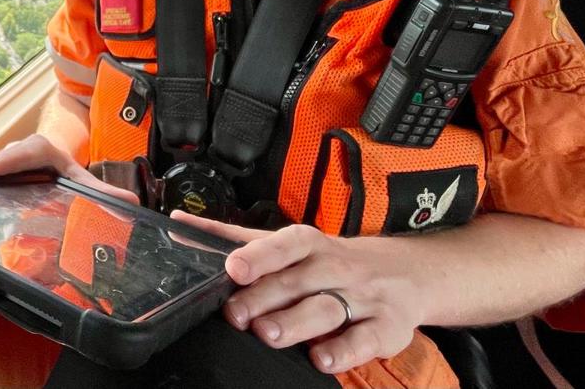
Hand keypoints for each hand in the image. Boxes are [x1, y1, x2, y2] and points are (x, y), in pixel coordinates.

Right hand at [0, 134, 138, 204]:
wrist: (50, 154)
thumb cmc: (62, 169)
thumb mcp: (82, 180)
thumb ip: (104, 193)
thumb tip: (132, 203)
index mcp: (43, 151)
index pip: (27, 150)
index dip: (9, 159)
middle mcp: (21, 150)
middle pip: (3, 155)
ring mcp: (4, 156)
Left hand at [170, 212, 423, 374]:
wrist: (405, 273)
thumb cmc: (331, 260)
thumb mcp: (290, 245)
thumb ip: (235, 239)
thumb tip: (179, 226)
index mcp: (309, 244)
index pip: (283, 244)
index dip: (258, 255)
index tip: (233, 267)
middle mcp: (334, 266)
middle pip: (297, 281)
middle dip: (264, 297)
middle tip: (235, 313)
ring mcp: (361, 297)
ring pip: (326, 308)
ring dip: (296, 322)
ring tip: (268, 334)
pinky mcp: (384, 327)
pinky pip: (364, 339)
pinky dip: (344, 350)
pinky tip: (321, 358)